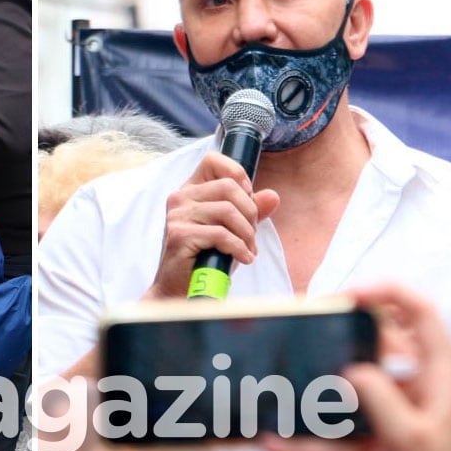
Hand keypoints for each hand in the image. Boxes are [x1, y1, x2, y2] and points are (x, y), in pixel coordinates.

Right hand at [144, 152, 279, 299]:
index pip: (213, 160)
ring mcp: (178, 216)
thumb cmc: (207, 258)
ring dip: (247, 234)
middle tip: (252, 235)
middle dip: (250, 213)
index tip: (247, 198)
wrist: (181, 290)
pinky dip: (239, 248)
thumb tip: (273, 196)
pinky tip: (243, 258)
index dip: (237, 175)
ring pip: (228, 211)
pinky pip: (221, 234)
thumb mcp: (232, 230)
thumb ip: (250, 211)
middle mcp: (180, 198)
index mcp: (190, 190)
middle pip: (229, 187)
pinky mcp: (180, 235)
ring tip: (248, 250)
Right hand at [265, 284, 450, 450]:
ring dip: (318, 398)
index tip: (349, 295)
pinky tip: (278, 445)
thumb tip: (350, 370)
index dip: (389, 294)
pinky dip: (311, 444)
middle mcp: (420, 396)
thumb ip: (378, 398)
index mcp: (440, 381)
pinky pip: (340, 442)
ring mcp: (399, 425)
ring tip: (283, 388)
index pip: (422, 316)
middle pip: (379, 353)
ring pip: (352, 399)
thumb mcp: (410, 440)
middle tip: (305, 334)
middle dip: (340, 343)